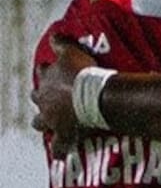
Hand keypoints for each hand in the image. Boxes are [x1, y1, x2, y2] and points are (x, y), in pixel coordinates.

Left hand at [31, 34, 96, 156]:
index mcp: (48, 79)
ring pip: (40, 123)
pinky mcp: (64, 134)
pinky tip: (62, 154)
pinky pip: (60, 146)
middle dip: (42, 98)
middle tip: (52, 99)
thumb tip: (54, 33)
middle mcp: (44, 99)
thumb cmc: (85, 73)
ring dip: (44, 123)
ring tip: (51, 125)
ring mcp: (52, 118)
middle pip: (37, 97)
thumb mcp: (73, 52)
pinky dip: (61, 149)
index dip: (49, 71)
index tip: (54, 71)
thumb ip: (62, 42)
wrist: (95, 96)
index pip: (44, 71)